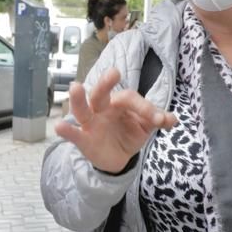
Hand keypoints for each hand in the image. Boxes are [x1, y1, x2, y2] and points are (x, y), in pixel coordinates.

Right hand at [55, 68, 176, 172]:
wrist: (117, 158)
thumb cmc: (129, 134)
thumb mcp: (144, 127)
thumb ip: (155, 120)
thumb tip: (173, 119)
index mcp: (118, 102)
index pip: (129, 98)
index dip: (144, 107)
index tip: (159, 120)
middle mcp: (102, 108)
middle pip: (101, 93)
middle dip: (106, 83)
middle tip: (114, 73)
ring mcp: (90, 123)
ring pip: (82, 109)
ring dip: (78, 99)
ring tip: (75, 87)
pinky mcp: (83, 139)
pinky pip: (73, 134)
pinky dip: (66, 130)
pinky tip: (59, 125)